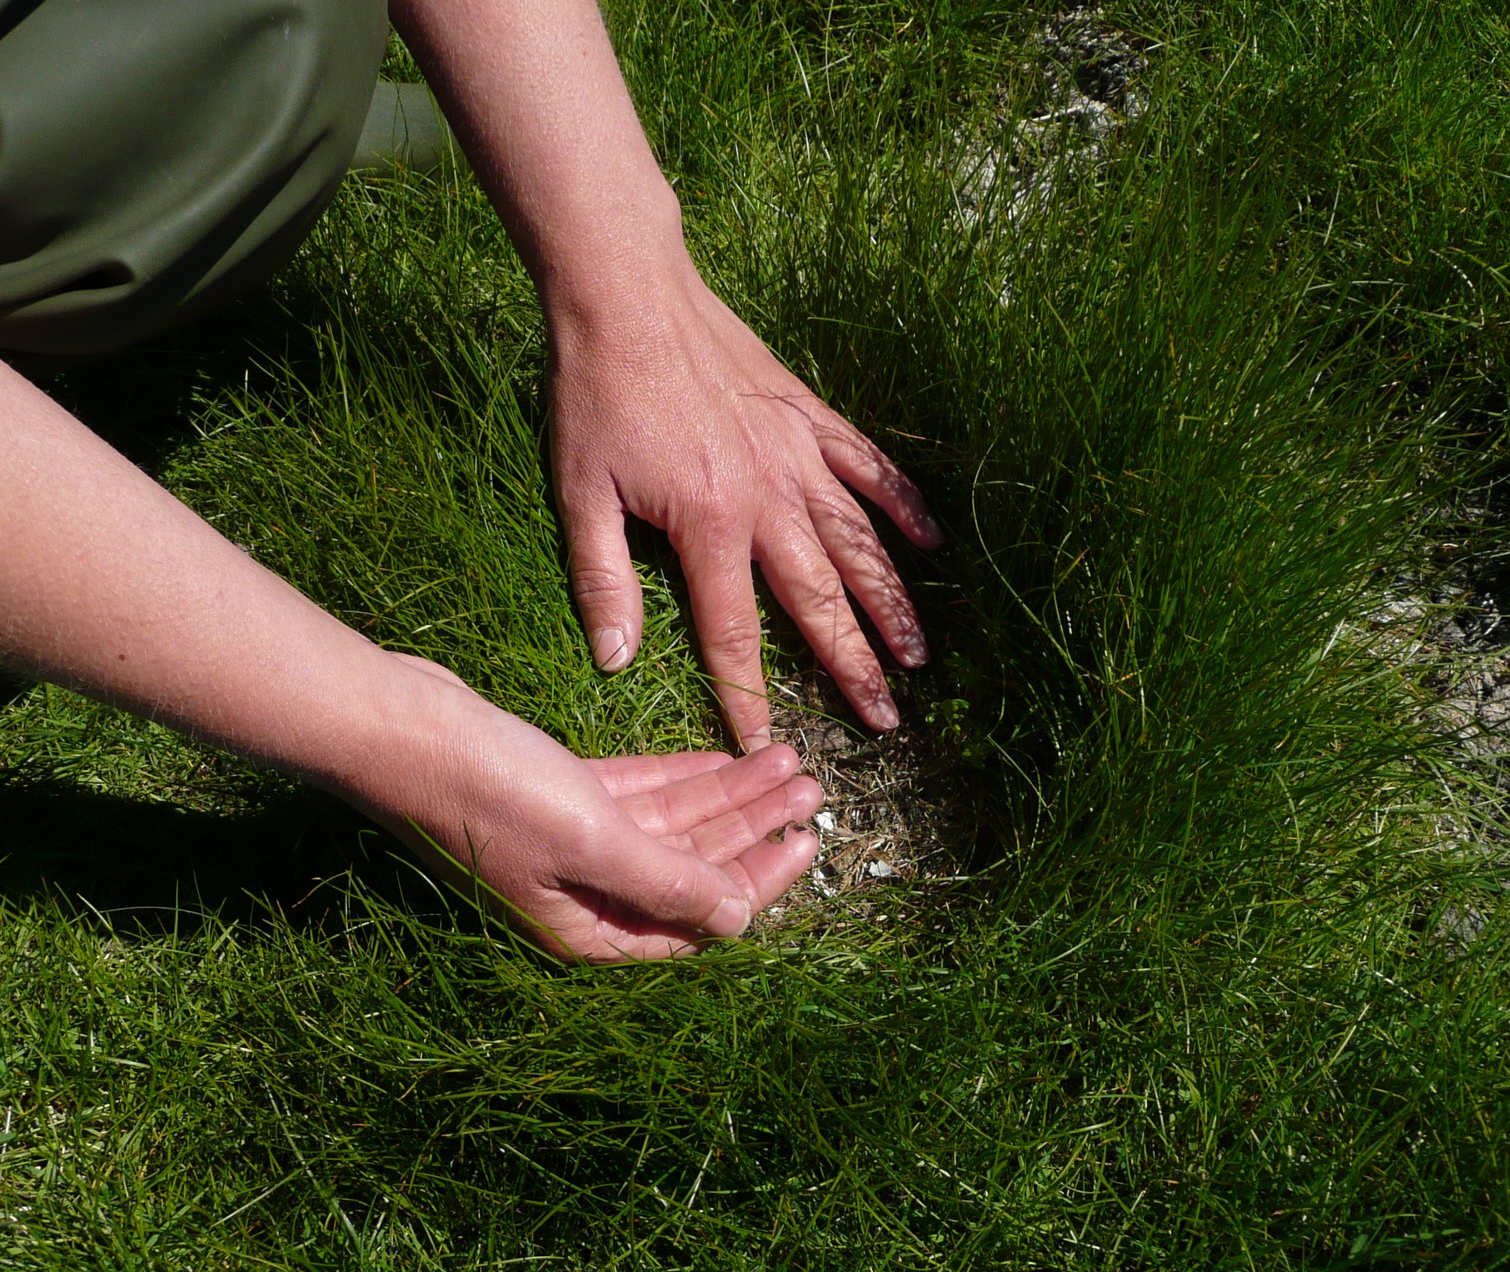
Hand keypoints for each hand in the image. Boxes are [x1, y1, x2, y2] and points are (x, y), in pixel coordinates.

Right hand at [350, 656, 822, 959]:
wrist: (395, 725)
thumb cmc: (489, 788)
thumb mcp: (592, 838)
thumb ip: (667, 881)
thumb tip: (737, 922)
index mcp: (587, 925)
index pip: (695, 919)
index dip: (756, 885)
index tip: (807, 845)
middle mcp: (582, 892)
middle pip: (690, 869)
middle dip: (752, 831)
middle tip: (811, 792)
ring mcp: (567, 842)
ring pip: (668, 825)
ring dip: (726, 794)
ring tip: (788, 763)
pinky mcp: (554, 793)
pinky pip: (636, 794)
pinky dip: (680, 777)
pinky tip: (724, 758)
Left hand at [547, 265, 944, 748]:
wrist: (627, 293)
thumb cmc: (594, 396)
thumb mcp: (578, 494)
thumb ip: (602, 581)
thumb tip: (614, 661)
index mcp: (708, 525)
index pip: (733, 633)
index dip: (749, 694)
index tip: (767, 741)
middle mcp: (767, 497)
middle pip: (819, 601)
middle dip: (852, 666)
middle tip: (885, 719)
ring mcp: (797, 455)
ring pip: (858, 544)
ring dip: (891, 603)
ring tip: (918, 654)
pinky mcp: (810, 415)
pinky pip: (870, 467)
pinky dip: (902, 506)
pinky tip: (931, 544)